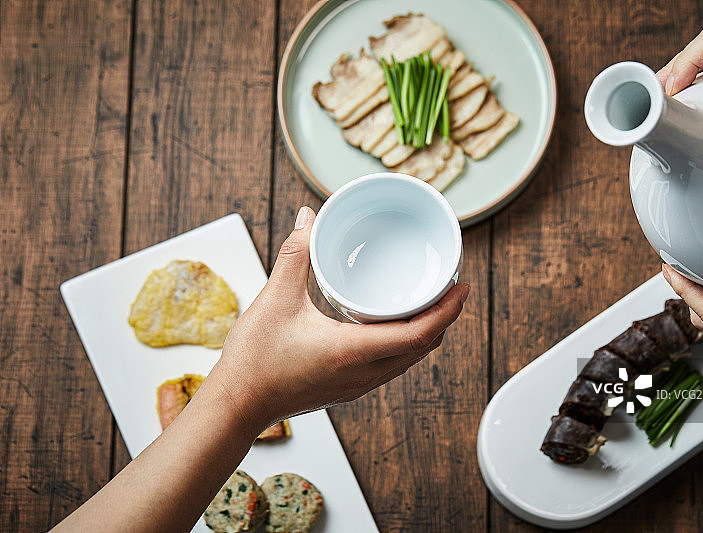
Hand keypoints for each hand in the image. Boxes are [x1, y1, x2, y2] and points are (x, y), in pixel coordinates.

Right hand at [214, 206, 468, 434]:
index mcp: (353, 351)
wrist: (236, 405)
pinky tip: (393, 325)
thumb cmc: (254, 360)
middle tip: (450, 287)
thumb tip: (308, 218)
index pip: (420, 335)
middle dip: (443, 318)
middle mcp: (363, 372)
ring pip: (409, 359)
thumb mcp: (275, 297)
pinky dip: (405, 344)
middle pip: (423, 348)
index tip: (462, 288)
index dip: (448, 311)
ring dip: (426, 332)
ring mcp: (358, 384)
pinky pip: (391, 366)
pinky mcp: (348, 387)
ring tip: (429, 303)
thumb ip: (296, 254)